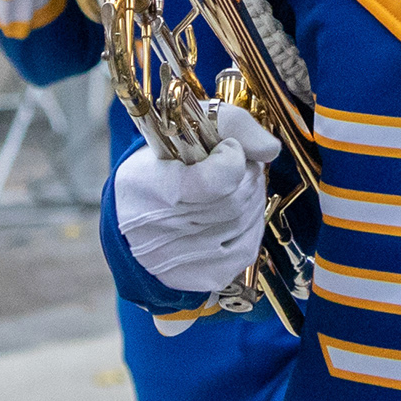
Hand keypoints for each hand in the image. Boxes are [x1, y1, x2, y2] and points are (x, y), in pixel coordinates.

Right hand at [112, 104, 276, 292]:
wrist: (131, 217)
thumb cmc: (162, 165)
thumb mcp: (186, 127)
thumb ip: (232, 125)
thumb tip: (270, 149)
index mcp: (157, 186)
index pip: (218, 178)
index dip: (232, 158)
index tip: (224, 149)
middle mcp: (167, 229)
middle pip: (238, 199)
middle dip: (246, 177)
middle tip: (232, 167)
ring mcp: (186, 258)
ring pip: (248, 221)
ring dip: (250, 199)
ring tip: (230, 189)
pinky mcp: (205, 275)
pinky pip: (249, 246)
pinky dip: (249, 225)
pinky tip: (232, 214)